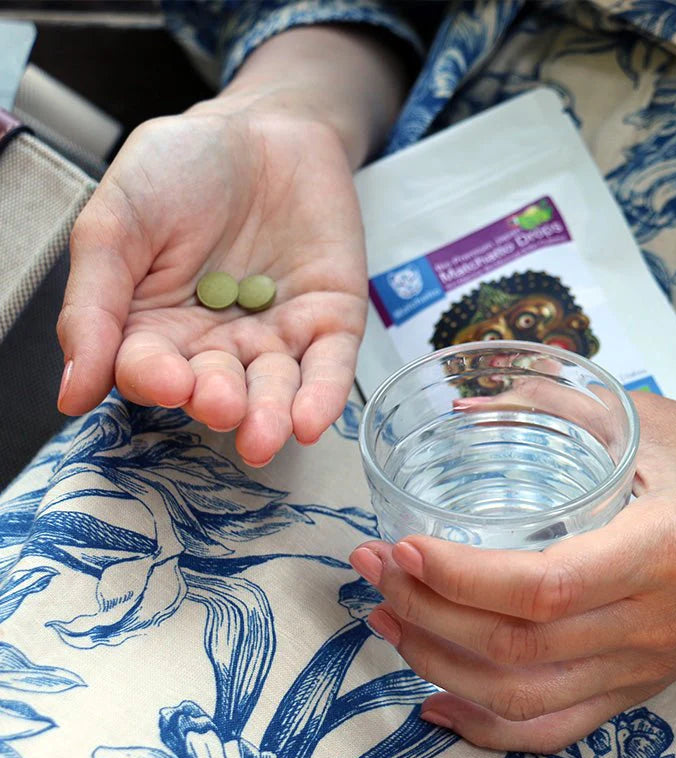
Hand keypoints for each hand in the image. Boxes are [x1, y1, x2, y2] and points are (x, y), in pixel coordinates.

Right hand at [57, 105, 365, 464]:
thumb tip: (69, 392)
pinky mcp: (329, 322)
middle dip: (219, 401)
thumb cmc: (182, 169)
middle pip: (216, 388)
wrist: (263, 128)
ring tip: (266, 434)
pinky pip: (328, 367)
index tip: (165, 379)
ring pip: (273, 388)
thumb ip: (95, 304)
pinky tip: (311, 421)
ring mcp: (276, 336)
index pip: (151, 370)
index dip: (156, 379)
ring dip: (269, 414)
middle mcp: (218, 344)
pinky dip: (322, 395)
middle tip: (219, 403)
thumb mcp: (119, 221)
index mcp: (158, 328)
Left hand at [350, 393, 675, 751]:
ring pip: (524, 698)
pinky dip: (488, 724)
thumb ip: (561, 405)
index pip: (542, 588)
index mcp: (660, 550)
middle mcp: (648, 623)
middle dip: (425, 615)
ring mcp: (642, 665)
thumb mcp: (653, 422)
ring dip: (440, 665)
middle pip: (517, 650)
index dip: (459, 577)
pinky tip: (437, 699)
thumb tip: (471, 403)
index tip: (400, 546)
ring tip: (387, 621)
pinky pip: (556, 727)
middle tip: (372, 571)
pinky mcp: (638, 684)